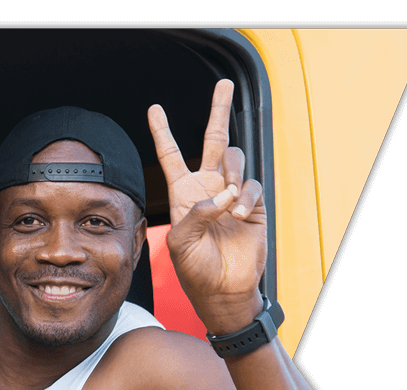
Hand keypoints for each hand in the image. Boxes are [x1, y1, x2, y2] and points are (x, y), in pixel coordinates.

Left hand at [148, 79, 266, 331]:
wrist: (222, 288)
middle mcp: (207, 187)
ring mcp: (231, 193)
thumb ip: (195, 214)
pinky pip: (251, 185)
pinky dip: (246, 197)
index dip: (162, 132)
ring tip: (229, 198)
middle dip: (218, 111)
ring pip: (235, 158)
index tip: (154, 109)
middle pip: (213, 139)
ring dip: (232, 173)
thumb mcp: (181, 243)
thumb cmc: (195, 269)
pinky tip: (240, 213)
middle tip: (224, 84)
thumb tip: (222, 194)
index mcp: (182, 193)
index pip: (171, 155)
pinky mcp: (252, 204)